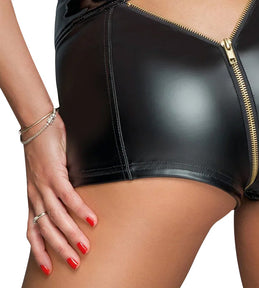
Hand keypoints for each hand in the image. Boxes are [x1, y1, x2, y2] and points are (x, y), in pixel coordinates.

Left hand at [23, 112, 97, 274]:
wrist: (38, 124)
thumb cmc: (44, 146)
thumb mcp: (47, 172)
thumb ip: (57, 187)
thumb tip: (74, 199)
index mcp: (33, 197)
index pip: (32, 231)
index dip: (38, 251)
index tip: (47, 269)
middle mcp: (35, 195)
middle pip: (45, 230)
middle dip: (59, 249)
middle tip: (74, 263)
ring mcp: (43, 185)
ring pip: (56, 217)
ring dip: (71, 235)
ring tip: (85, 247)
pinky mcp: (54, 173)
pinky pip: (68, 196)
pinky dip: (80, 210)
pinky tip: (92, 219)